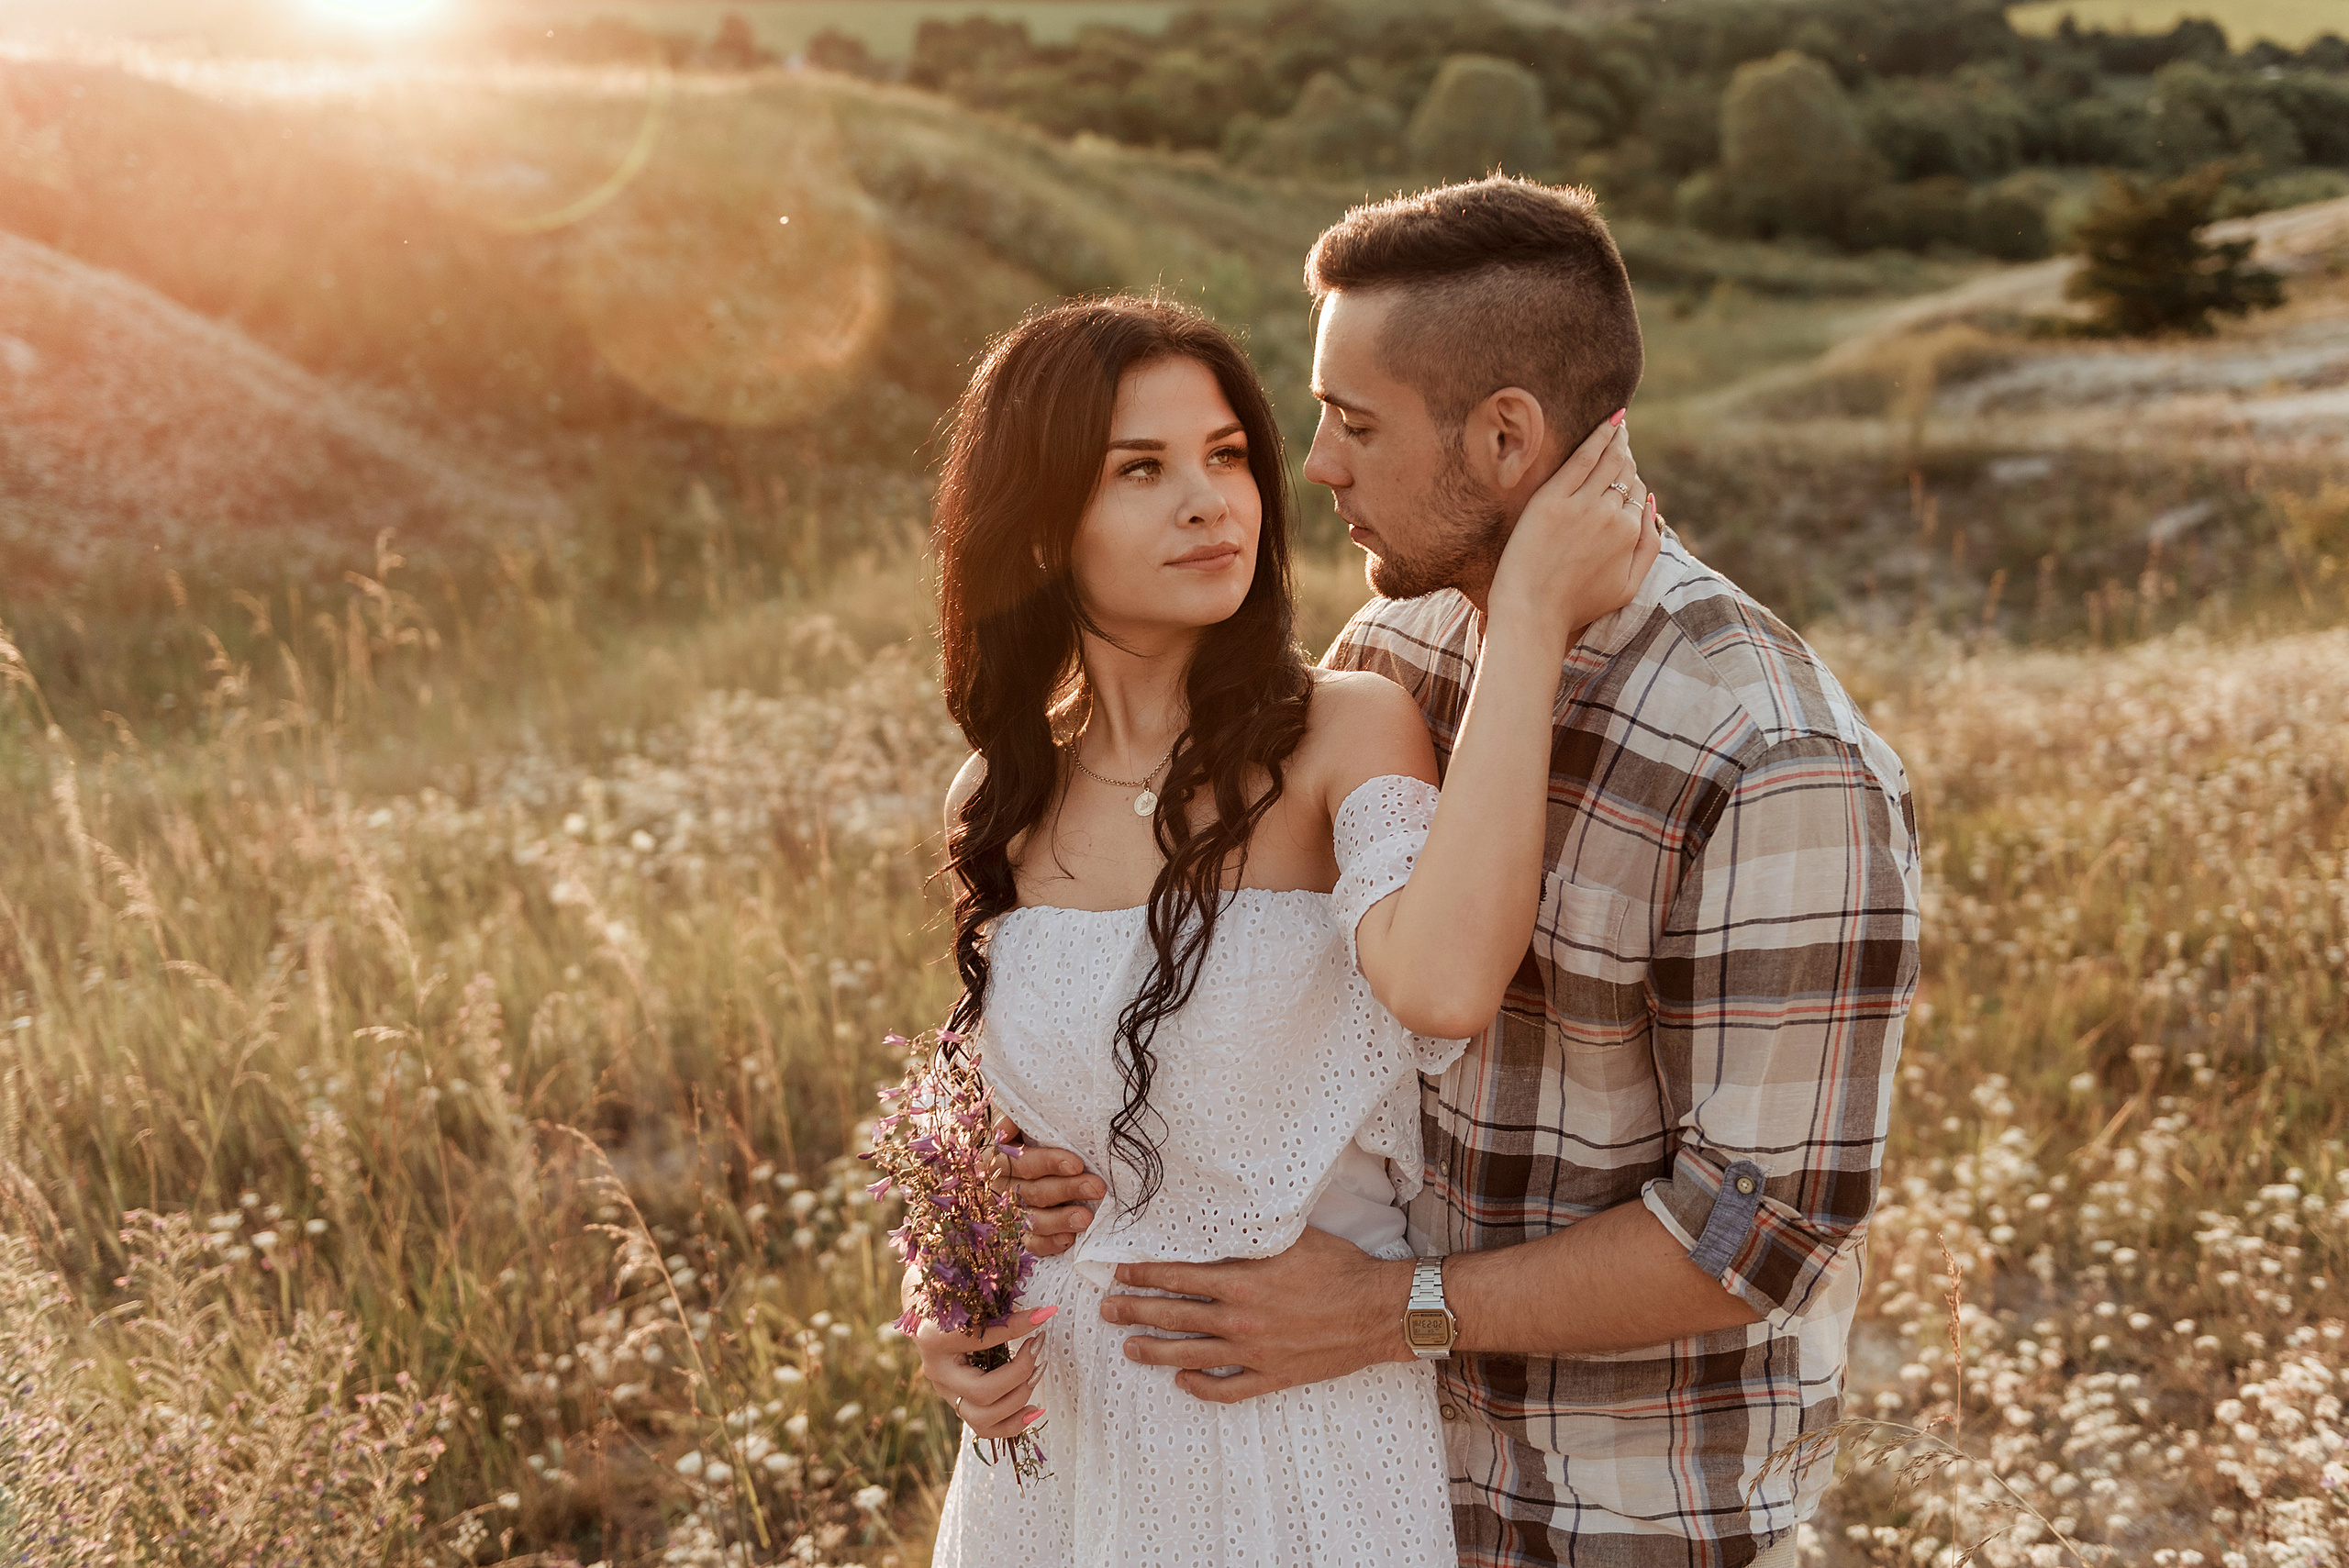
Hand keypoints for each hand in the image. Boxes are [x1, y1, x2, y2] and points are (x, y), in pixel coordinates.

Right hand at [910, 1303, 1056, 1441]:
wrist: (923, 1311)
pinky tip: (1034, 1409)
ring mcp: (946, 1391)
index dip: (1017, 1327)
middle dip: (1019, 1374)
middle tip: (1038, 1347)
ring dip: (1018, 1400)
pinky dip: (1012, 1423)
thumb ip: (997, 1304)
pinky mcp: (958, 1402)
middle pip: (981, 1392)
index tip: (1043, 1314)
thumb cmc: (948, 1296)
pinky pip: (984, 1427)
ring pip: (982, 1418)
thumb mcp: (967, 1294)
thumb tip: (1043, 1312)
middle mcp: (937, 1371)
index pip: (981, 1339)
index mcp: (933, 1338)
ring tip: (1037, 1373)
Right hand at [986, 1118, 1105, 1258]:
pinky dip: (1048, 1243)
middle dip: (1066, 1189)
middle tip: (1097, 1187)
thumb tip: (1010, 1123)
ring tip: (1087, 1218)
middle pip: (1030, 1190)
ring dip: (1060, 1219)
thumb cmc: (1033, 1132)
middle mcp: (998, 1185)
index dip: (1048, 1162)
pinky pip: (1029, 1243)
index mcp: (998, 1154)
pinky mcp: (1017, 1233)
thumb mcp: (1024, 1118)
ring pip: (1030, 1219)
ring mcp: (1006, 1212)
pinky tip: (1069, 1239)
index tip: (1077, 1164)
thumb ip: (1019, 1116)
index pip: (1020, 1160)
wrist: (1029, 1149)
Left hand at [1100, 1226, 1413, 1403]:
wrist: (1379, 1310)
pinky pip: (1227, 1388)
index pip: (1178, 1276)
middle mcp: (1240, 1318)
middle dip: (1135, 1311)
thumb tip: (1221, 1217)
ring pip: (1189, 1354)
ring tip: (1129, 1348)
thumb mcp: (1292, 1236)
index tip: (1119, 1272)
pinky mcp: (1273, 1376)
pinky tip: (1181, 1380)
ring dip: (1154, 1350)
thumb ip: (1252, 1232)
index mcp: (1241, 1279)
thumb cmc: (1340, 1267)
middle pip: (1173, 1315)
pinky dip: (1200, 1386)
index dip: (1144, 1274)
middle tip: (1107, 1310)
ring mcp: (1254, 1352)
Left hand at [1489, 412, 1661, 648]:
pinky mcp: (1553, 499)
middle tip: (1622, 437)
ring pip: (1609, 460)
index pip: (1638, 492)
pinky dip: (1599, 436)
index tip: (1625, 469)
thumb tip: (1653, 504)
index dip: (1632, 480)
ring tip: (1617, 426)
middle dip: (1626, 453)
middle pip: (1625, 472)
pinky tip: (1607, 422)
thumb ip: (1650, 546)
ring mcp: (1582, 504)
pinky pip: (1582, 457)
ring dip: (1617, 438)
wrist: (1532, 611)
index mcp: (1630, 533)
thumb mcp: (1629, 586)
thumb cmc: (1578, 604)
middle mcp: (1611, 514)